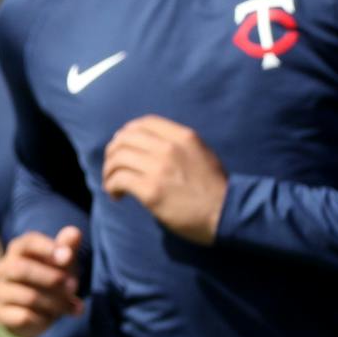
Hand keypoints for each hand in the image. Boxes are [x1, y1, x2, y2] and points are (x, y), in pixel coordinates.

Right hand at [0, 226, 83, 336]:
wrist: (38, 312)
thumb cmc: (52, 278)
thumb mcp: (62, 263)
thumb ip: (67, 248)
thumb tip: (74, 232)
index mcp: (18, 250)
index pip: (27, 243)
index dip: (46, 248)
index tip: (67, 257)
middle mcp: (3, 268)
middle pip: (21, 269)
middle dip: (51, 279)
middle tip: (73, 286)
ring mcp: (0, 291)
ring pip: (27, 296)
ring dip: (55, 302)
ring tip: (72, 307)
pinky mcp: (0, 313)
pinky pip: (23, 316)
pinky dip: (44, 319)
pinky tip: (53, 318)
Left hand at [102, 115, 226, 244]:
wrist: (228, 213)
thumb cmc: (214, 187)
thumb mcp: (201, 153)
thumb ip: (177, 144)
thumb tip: (148, 143)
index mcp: (183, 136)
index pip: (144, 123)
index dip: (127, 133)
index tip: (122, 146)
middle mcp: (169, 148)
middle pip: (124, 139)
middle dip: (112, 152)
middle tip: (112, 167)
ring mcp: (159, 168)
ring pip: (118, 159)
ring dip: (109, 171)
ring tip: (112, 184)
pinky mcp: (151, 190)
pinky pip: (119, 180)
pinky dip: (111, 186)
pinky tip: (116, 195)